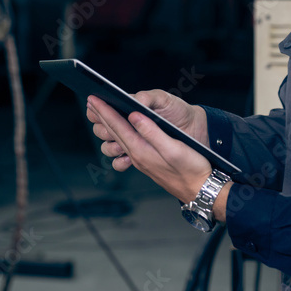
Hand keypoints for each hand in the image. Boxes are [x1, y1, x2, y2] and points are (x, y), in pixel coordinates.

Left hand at [87, 90, 207, 167]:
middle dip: (101, 117)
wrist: (200, 190)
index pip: (117, 126)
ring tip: (101, 116)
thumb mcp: (173, 147)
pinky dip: (120, 138)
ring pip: (119, 141)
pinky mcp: (148, 163)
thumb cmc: (191, 169)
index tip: (93, 100)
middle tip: (90, 103)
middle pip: (114, 133)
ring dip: (108, 127)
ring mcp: (141, 161)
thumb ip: (152, 132)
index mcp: (141, 150)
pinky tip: (120, 135)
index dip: (104, 111)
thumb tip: (134, 116)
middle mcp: (138, 156)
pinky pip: (127, 148)